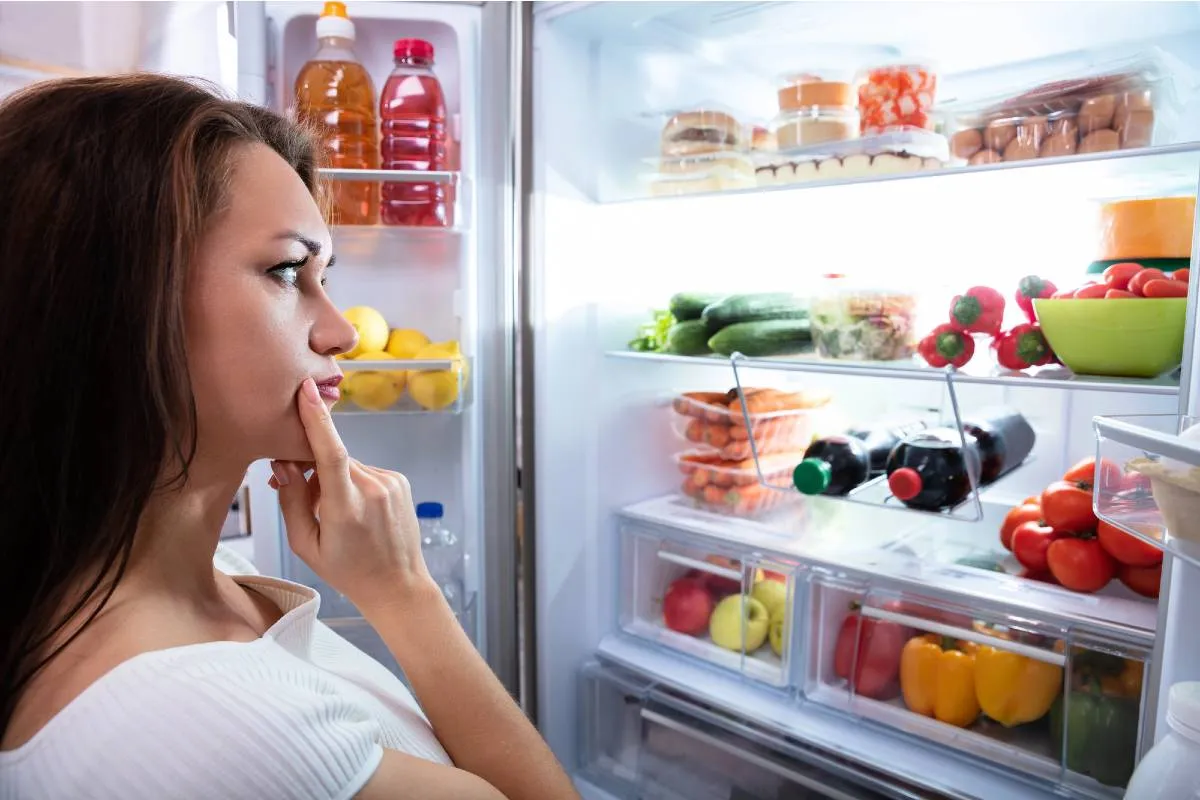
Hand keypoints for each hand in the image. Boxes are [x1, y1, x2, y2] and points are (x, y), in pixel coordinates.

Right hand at [269, 378, 433, 613]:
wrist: (397, 584)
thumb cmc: (348, 570)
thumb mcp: (306, 545)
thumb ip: (290, 502)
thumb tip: (283, 465)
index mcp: (346, 507)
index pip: (330, 453)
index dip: (317, 420)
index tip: (306, 391)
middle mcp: (373, 489)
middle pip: (331, 459)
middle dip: (311, 468)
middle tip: (302, 496)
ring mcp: (390, 483)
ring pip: (348, 465)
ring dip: (334, 479)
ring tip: (336, 514)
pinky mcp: (399, 481)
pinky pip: (365, 471)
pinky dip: (353, 482)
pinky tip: (356, 511)